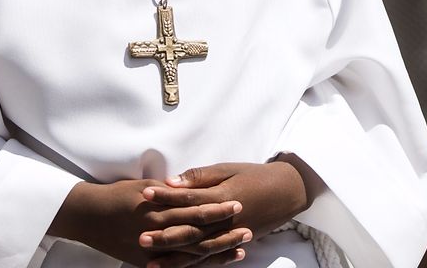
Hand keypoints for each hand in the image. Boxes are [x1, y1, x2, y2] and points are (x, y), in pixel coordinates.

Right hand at [49, 179, 249, 267]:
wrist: (90, 216)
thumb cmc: (117, 196)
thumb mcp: (144, 186)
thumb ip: (169, 190)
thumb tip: (188, 186)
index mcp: (161, 207)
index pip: (197, 208)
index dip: (218, 207)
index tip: (238, 204)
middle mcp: (160, 230)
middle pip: (199, 234)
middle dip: (225, 233)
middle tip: (247, 230)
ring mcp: (155, 249)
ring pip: (192, 254)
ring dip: (217, 252)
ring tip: (239, 250)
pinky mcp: (147, 262)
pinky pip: (177, 266)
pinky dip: (196, 265)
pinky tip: (213, 264)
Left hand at [141, 158, 319, 246]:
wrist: (286, 192)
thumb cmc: (253, 176)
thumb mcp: (227, 169)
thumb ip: (200, 177)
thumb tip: (174, 181)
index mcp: (221, 197)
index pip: (188, 198)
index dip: (166, 196)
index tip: (144, 193)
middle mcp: (224, 220)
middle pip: (190, 230)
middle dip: (165, 234)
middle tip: (140, 236)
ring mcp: (230, 235)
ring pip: (199, 250)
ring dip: (175, 257)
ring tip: (151, 262)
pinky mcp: (234, 244)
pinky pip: (211, 258)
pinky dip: (194, 266)